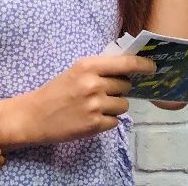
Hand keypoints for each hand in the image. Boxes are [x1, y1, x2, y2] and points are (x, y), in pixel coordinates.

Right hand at [0, 54, 154, 147]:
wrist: (34, 116)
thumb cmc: (56, 91)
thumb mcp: (76, 71)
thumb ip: (100, 68)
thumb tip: (129, 67)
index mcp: (88, 66)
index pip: (126, 63)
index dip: (143, 65)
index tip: (153, 67)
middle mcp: (93, 84)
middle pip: (126, 85)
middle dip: (119, 89)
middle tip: (104, 92)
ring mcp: (94, 105)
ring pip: (123, 105)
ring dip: (114, 106)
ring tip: (95, 107)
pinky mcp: (93, 125)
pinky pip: (115, 122)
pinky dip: (107, 121)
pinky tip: (91, 118)